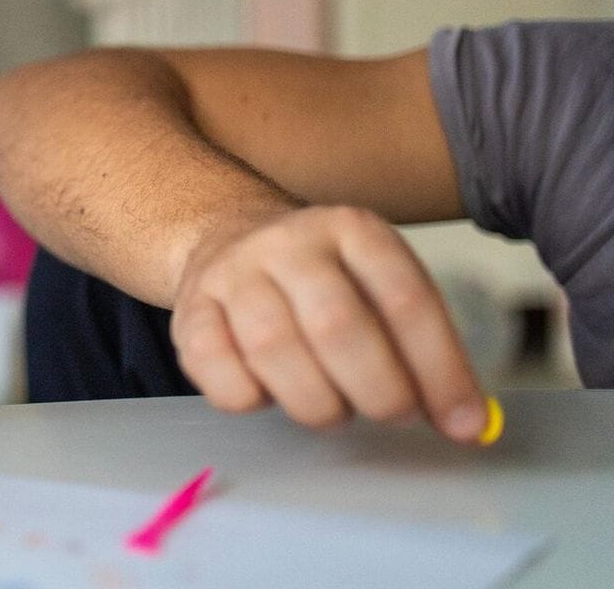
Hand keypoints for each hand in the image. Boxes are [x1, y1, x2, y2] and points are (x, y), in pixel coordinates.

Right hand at [170, 205, 489, 442]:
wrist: (228, 239)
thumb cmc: (324, 283)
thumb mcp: (379, 287)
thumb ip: (424, 349)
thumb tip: (468, 425)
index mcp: (352, 230)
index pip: (406, 300)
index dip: (441, 370)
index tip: (463, 423)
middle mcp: (288, 243)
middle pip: (337, 325)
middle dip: (378, 391)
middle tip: (391, 415)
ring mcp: (231, 273)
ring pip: (273, 349)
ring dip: (316, 402)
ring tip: (333, 407)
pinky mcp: (188, 310)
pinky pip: (216, 370)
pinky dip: (250, 399)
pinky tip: (270, 393)